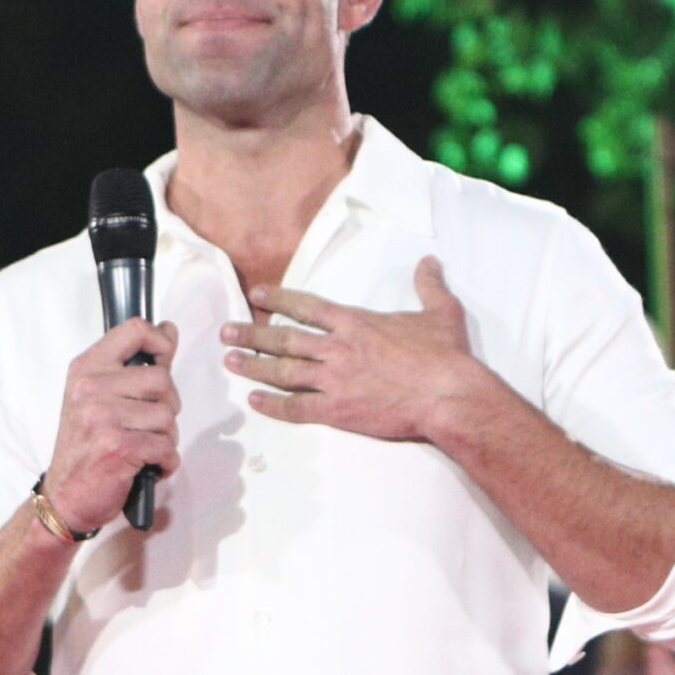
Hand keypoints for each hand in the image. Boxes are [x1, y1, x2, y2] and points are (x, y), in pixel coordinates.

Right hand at [45, 318, 181, 535]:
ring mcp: (102, 418)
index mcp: (86, 369)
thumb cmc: (86, 446)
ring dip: (166, 437)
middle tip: (150, 424)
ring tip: (145, 447)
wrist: (65, 496)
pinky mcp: (118, 447)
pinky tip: (149, 466)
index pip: (134, 330)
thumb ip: (130, 366)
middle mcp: (90, 388)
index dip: (161, 342)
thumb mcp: (96, 397)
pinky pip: (166, 446)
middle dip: (168, 405)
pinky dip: (166, 461)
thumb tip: (168, 331)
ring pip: (167, 416)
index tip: (164, 357)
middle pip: (161, 378)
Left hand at [221, 257, 482, 442]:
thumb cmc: (444, 356)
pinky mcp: (338, 410)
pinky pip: (297, 408)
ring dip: (254, 366)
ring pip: (284, 372)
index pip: (307, 307)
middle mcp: (338, 348)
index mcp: (356, 323)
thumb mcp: (440, 313)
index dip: (279, 300)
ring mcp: (335, 380)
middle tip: (227, 333)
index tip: (257, 296)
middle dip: (253, 335)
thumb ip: (429, 286)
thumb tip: (430, 263)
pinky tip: (255, 401)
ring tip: (230, 362)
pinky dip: (273, 405)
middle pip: (285, 339)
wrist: (448, 395)